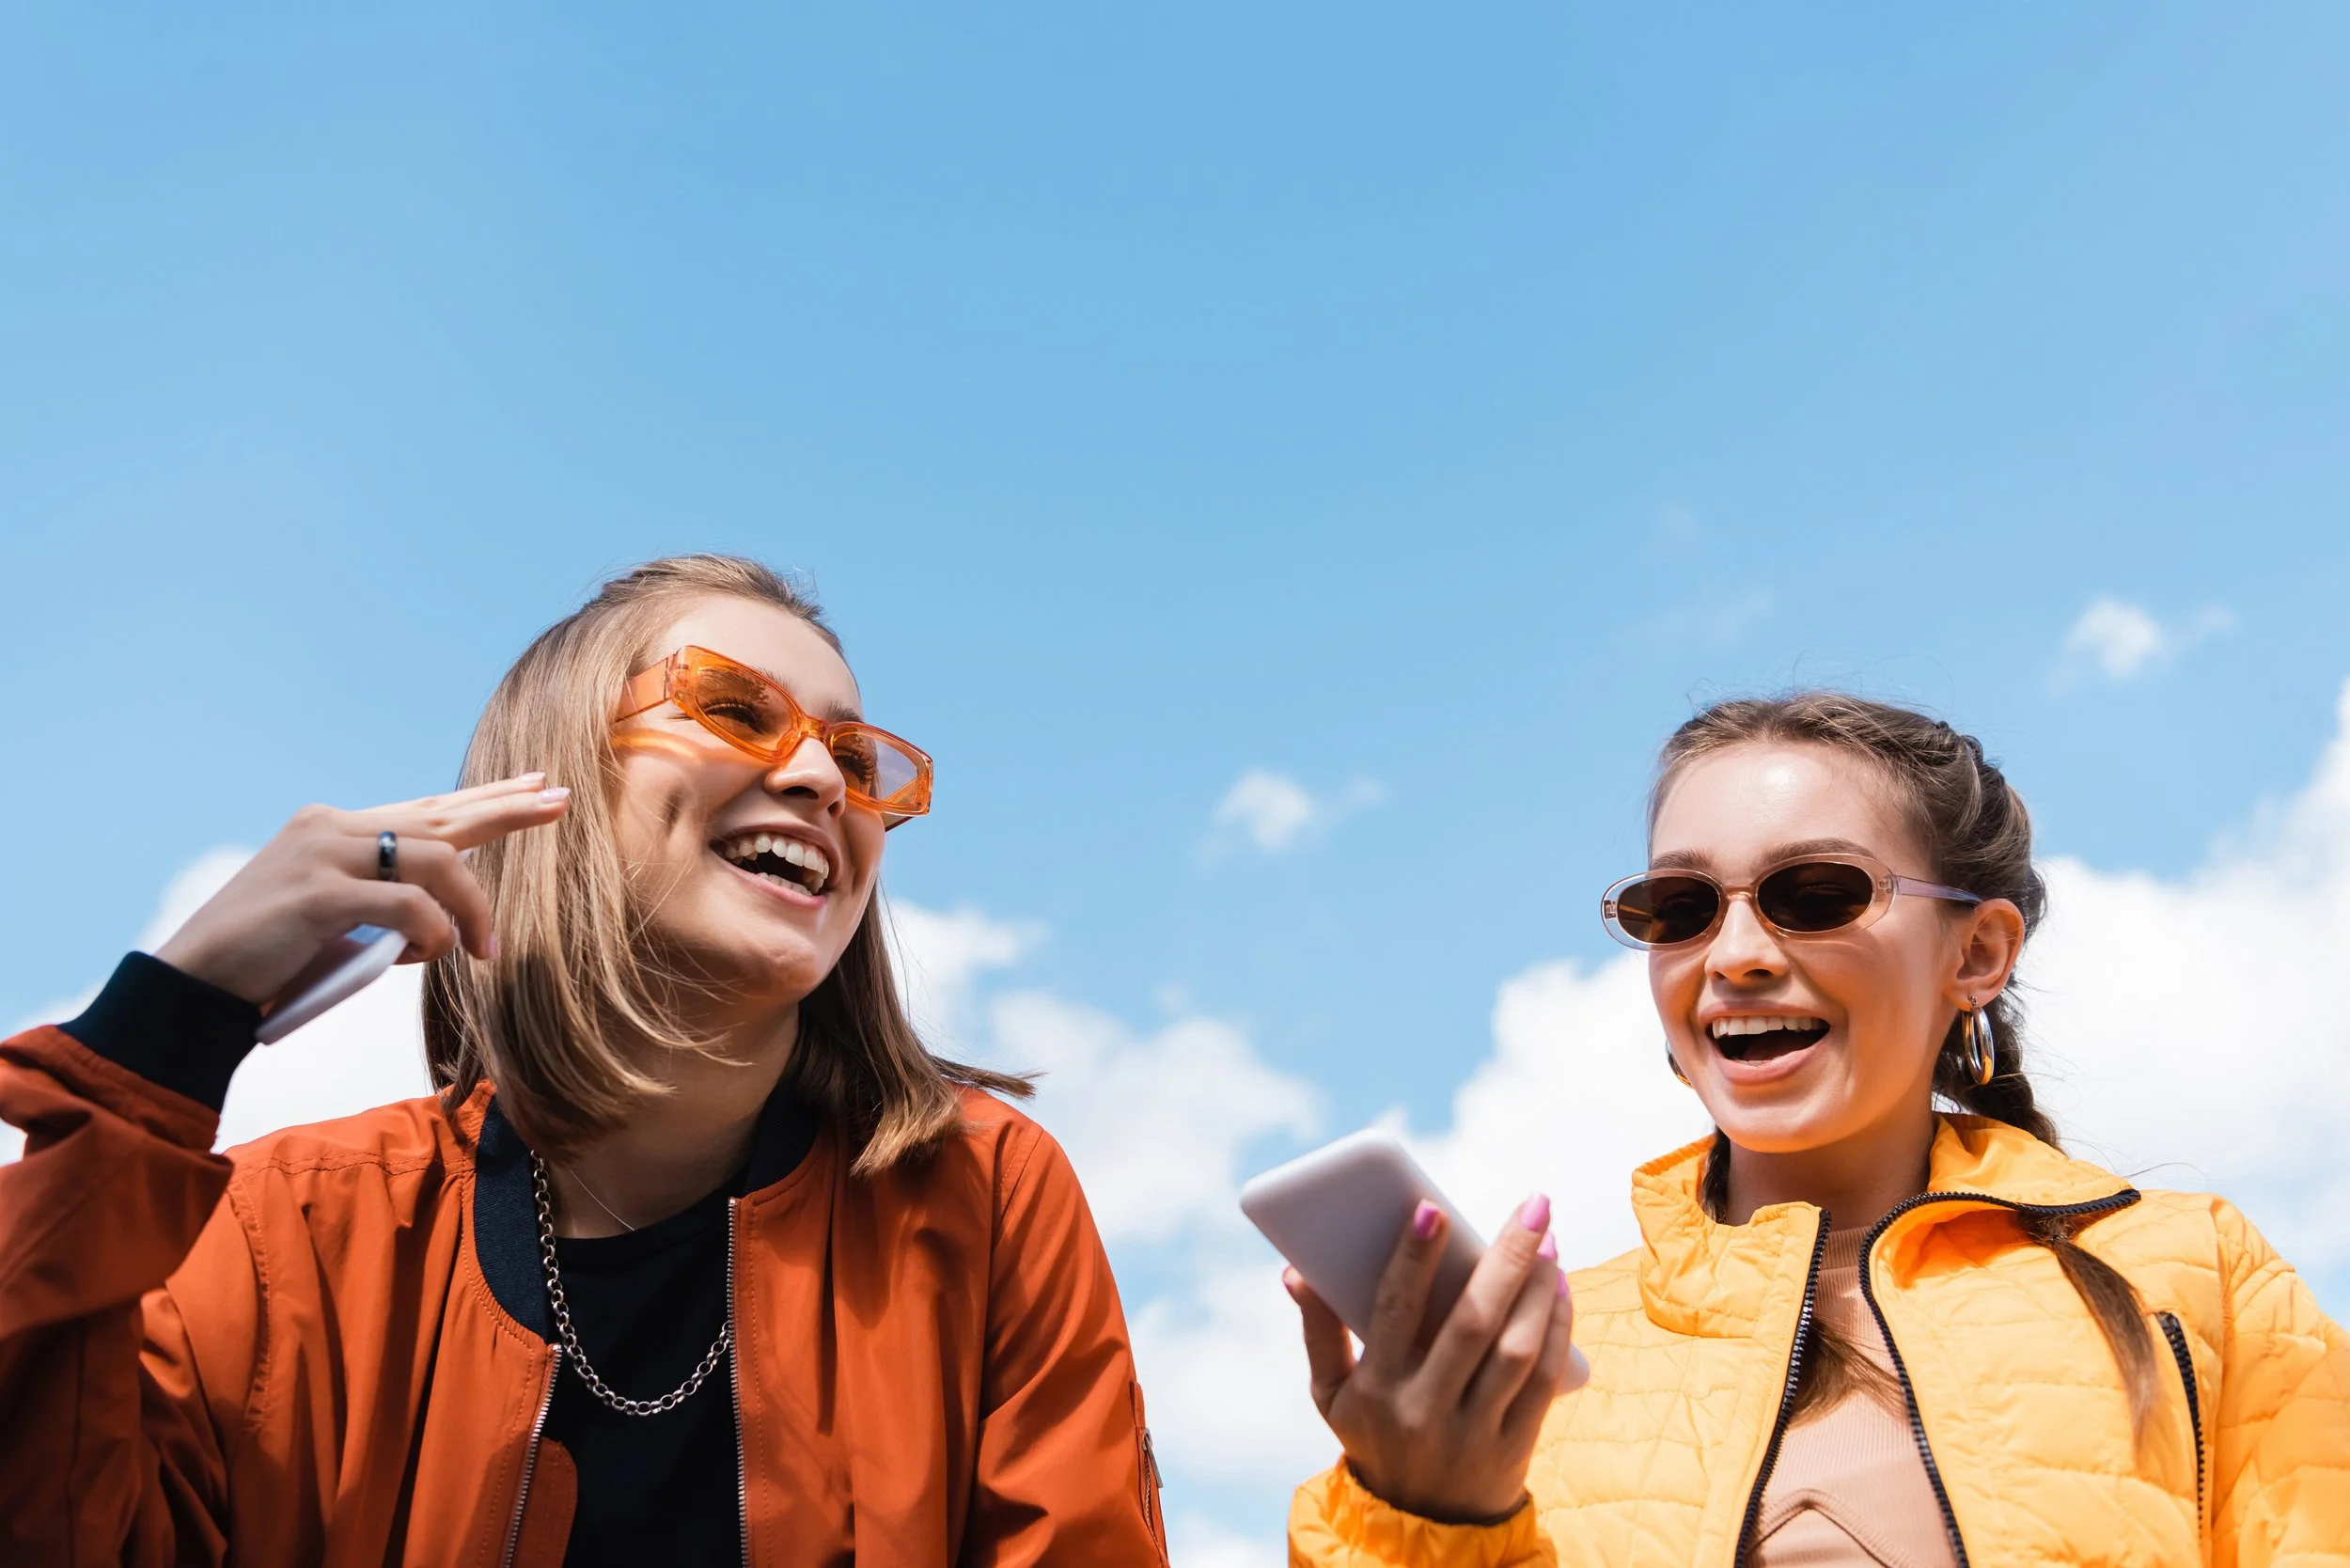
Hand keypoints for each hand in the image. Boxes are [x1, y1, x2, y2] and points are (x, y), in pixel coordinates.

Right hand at [155, 774, 570, 1006]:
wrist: (193, 983)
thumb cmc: (270, 961)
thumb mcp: (337, 921)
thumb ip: (385, 903)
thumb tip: (445, 914)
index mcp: (333, 828)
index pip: (424, 807)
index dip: (482, 800)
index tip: (534, 787)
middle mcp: (330, 827)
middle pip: (438, 814)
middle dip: (505, 810)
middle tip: (559, 799)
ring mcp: (321, 855)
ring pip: (433, 860)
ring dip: (471, 907)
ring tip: (486, 949)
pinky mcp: (316, 894)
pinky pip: (405, 905)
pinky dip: (432, 930)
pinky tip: (440, 952)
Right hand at [1288, 1193, 1577, 1522]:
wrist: (1420, 1526)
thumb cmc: (1375, 1435)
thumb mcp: (1331, 1395)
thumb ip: (1318, 1329)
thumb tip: (1295, 1269)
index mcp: (1376, 1389)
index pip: (1394, 1313)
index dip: (1412, 1259)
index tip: (1432, 1209)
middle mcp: (1425, 1410)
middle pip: (1472, 1323)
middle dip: (1506, 1258)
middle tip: (1532, 1207)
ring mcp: (1474, 1431)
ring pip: (1517, 1350)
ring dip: (1539, 1290)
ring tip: (1548, 1242)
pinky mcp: (1514, 1446)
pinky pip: (1545, 1381)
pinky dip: (1557, 1329)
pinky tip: (1560, 1290)